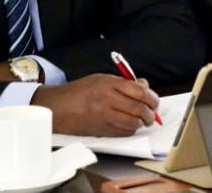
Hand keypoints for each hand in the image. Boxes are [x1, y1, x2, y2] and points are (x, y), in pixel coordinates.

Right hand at [31, 74, 158, 135]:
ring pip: (133, 123)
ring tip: (143, 120)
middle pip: (139, 108)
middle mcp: (107, 100)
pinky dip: (130, 130)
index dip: (152, 98)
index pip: (140, 91)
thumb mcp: (102, 79)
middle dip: (150, 113)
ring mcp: (103, 116)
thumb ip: (125, 83)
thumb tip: (145, 87)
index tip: (154, 101)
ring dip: (142, 123)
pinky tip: (129, 125)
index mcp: (109, 84)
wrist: (57, 107)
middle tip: (152, 113)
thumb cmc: (79, 91)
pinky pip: (123, 133)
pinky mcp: (100, 130)